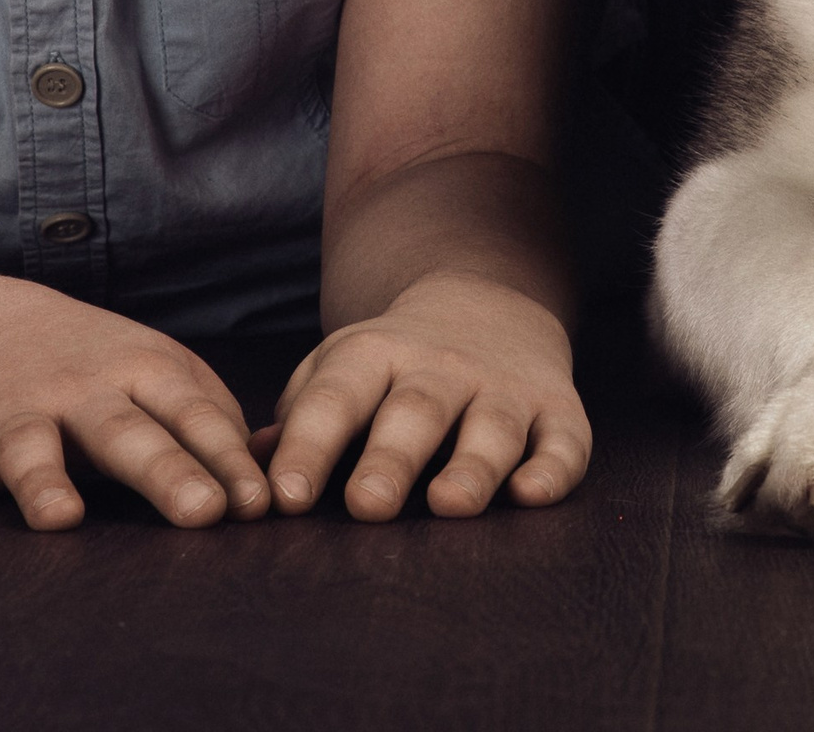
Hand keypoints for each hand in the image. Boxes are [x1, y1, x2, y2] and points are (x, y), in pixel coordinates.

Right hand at [0, 280, 270, 530]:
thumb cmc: (96, 364)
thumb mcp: (160, 372)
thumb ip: (211, 419)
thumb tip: (271, 473)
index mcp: (140, 372)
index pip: (191, 415)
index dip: (226, 458)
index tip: (258, 506)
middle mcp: (80, 389)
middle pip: (126, 432)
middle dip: (166, 471)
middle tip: (204, 513)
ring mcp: (14, 408)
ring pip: (28, 446)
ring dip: (43, 481)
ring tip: (61, 517)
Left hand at [264, 270, 590, 520]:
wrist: (485, 305)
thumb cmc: (390, 367)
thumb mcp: (339, 368)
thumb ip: (298, 416)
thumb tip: (250, 467)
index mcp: (374, 355)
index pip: (336, 396)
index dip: (309, 445)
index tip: (284, 497)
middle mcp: (441, 367)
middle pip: (415, 410)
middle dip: (391, 459)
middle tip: (367, 507)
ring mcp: (504, 388)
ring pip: (492, 427)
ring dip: (473, 467)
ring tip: (449, 506)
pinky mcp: (558, 410)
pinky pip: (563, 441)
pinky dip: (553, 469)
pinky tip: (531, 495)